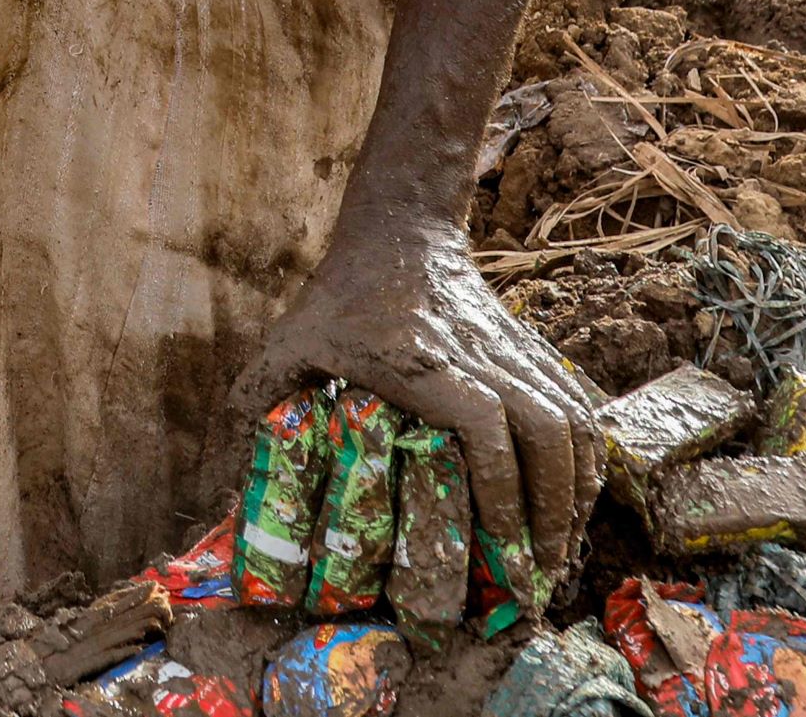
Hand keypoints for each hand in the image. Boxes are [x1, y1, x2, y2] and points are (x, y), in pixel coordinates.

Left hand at [227, 219, 599, 588]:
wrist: (398, 228)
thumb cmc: (339, 296)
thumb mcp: (290, 341)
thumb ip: (256, 400)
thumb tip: (217, 484)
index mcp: (421, 361)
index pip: (483, 424)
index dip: (499, 490)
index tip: (500, 549)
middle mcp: (478, 354)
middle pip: (543, 434)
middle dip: (549, 513)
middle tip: (537, 576)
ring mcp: (512, 348)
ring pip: (572, 422)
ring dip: (576, 492)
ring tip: (560, 548)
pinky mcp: (532, 347)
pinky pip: (580, 406)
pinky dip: (588, 458)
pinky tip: (577, 498)